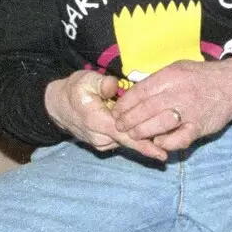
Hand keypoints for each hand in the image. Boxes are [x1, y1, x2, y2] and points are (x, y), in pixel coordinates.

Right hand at [44, 70, 163, 158]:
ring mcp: (101, 143)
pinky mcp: (103, 144)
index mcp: (97, 122)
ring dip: (145, 141)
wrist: (57, 106)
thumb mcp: (85, 80)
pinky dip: (136, 140)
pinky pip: (122, 142)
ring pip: (127, 143)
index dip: (145, 144)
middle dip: (151, 144)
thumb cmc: (74, 90)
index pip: (125, 135)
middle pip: (130, 142)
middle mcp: (100, 138)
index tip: (164, 151)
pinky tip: (152, 136)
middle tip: (174, 146)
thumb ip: (102, 84)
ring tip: (168, 137)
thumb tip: (114, 86)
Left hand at [111, 58, 231, 153]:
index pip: (141, 91)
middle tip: (120, 126)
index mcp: (171, 76)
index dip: (125, 104)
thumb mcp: (177, 69)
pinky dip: (166, 143)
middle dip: (129, 120)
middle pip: (146, 109)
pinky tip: (157, 142)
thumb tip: (132, 93)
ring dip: (142, 132)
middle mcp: (179, 93)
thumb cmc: (200, 77)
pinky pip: (179, 139)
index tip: (116, 111)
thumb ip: (157, 81)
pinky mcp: (199, 127)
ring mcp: (189, 112)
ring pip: (159, 125)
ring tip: (133, 134)